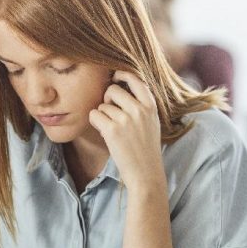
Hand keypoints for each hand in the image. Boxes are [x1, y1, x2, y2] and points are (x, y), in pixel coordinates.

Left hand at [88, 71, 163, 192]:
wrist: (146, 173)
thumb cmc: (146, 149)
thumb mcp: (152, 122)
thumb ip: (141, 105)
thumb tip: (120, 86)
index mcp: (151, 106)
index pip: (135, 79)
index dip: (122, 74)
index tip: (115, 76)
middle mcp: (139, 110)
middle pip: (113, 90)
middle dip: (107, 99)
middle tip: (110, 113)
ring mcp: (126, 120)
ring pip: (102, 105)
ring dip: (102, 116)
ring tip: (112, 130)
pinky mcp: (112, 131)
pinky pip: (94, 115)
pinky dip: (95, 123)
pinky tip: (104, 133)